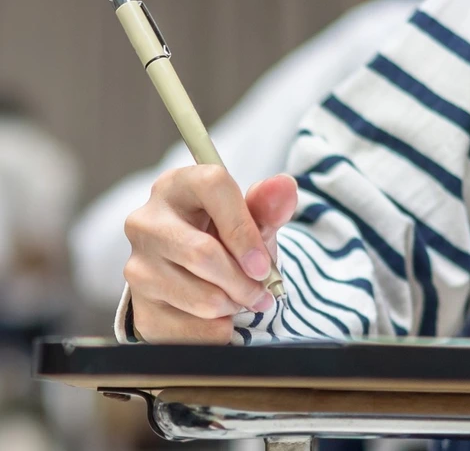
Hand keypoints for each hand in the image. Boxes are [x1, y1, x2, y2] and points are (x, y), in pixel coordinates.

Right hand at [123, 167, 296, 343]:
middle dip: (244, 282)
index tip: (263, 264)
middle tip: (262, 292)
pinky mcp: (139, 307)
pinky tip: (220, 316)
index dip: (244, 229)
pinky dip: (218, 330)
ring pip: (201, 298)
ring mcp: (137, 265)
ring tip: (240, 298)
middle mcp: (146, 221)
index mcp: (178, 186)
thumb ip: (270, 205)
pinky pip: (190, 331)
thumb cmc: (228, 237)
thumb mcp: (254, 219)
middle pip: (201, 253)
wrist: (199, 276)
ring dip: (234, 306)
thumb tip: (284, 186)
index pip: (212, 187)